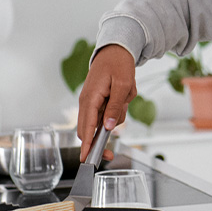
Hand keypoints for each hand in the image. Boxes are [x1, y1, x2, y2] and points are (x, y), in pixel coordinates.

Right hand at [77, 45, 136, 161]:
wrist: (115, 50)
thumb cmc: (118, 64)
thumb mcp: (123, 85)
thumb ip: (115, 107)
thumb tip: (109, 128)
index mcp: (90, 99)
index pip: (86, 128)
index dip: (87, 145)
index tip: (86, 160)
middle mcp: (86, 103)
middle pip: (89, 130)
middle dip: (101, 140)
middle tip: (112, 152)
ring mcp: (90, 103)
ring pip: (100, 123)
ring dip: (116, 116)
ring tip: (125, 96)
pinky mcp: (97, 102)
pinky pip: (105, 115)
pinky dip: (116, 111)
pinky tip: (123, 96)